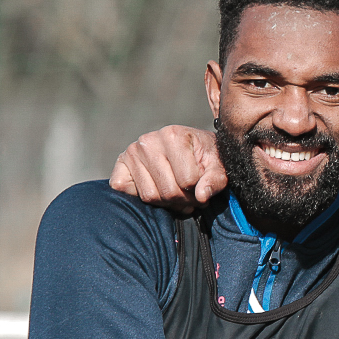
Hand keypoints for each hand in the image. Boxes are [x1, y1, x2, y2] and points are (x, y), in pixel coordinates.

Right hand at [109, 125, 227, 211]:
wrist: (190, 146)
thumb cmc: (205, 156)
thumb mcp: (218, 165)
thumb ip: (215, 179)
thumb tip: (201, 196)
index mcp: (173, 135)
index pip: (187, 181)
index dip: (199, 192)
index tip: (203, 189)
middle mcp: (148, 141)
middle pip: (167, 191)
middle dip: (184, 201)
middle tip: (192, 198)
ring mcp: (132, 151)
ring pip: (149, 196)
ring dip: (167, 203)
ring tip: (179, 195)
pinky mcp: (120, 163)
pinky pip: (123, 188)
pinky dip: (140, 196)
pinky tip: (157, 188)